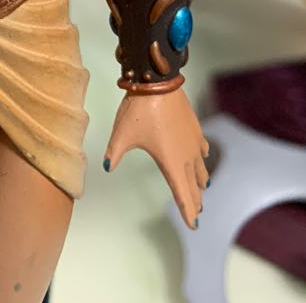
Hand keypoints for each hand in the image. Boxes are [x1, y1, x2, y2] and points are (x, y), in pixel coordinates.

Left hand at [104, 87, 208, 228]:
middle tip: (196, 212)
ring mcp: (193, 142)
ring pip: (201, 169)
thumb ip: (115, 152)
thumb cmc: (139, 109)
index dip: (188, 212)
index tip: (193, 226)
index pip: (182, 196)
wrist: (158, 82)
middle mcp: (186, 156)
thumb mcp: (122, 133)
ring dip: (200, 181)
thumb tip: (107, 167)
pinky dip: (202, 159)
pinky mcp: (195, 128)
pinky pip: (202, 149)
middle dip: (195, 200)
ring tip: (201, 189)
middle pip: (194, 186)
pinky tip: (201, 158)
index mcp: (171, 163)